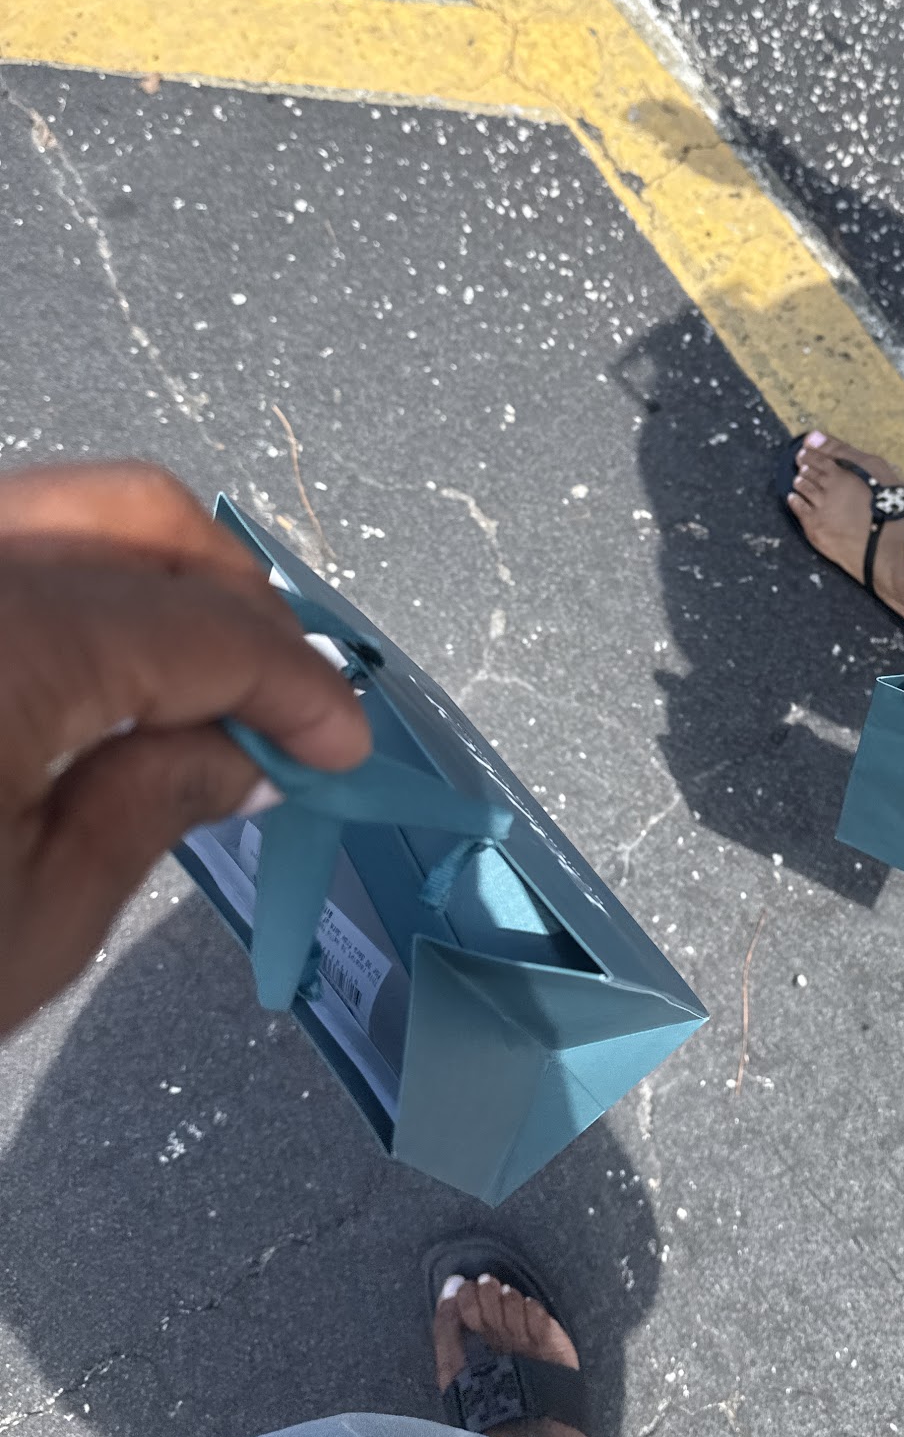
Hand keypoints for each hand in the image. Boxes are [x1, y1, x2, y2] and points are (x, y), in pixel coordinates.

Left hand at [0, 461, 370, 1036]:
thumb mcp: (27, 928)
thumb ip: (152, 805)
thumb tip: (242, 753)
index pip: (197, 628)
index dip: (292, 684)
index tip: (340, 747)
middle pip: (127, 512)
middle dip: (232, 593)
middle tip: (279, 695)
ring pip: (49, 508)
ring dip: (149, 578)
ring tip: (197, 682)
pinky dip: (64, 586)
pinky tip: (90, 675)